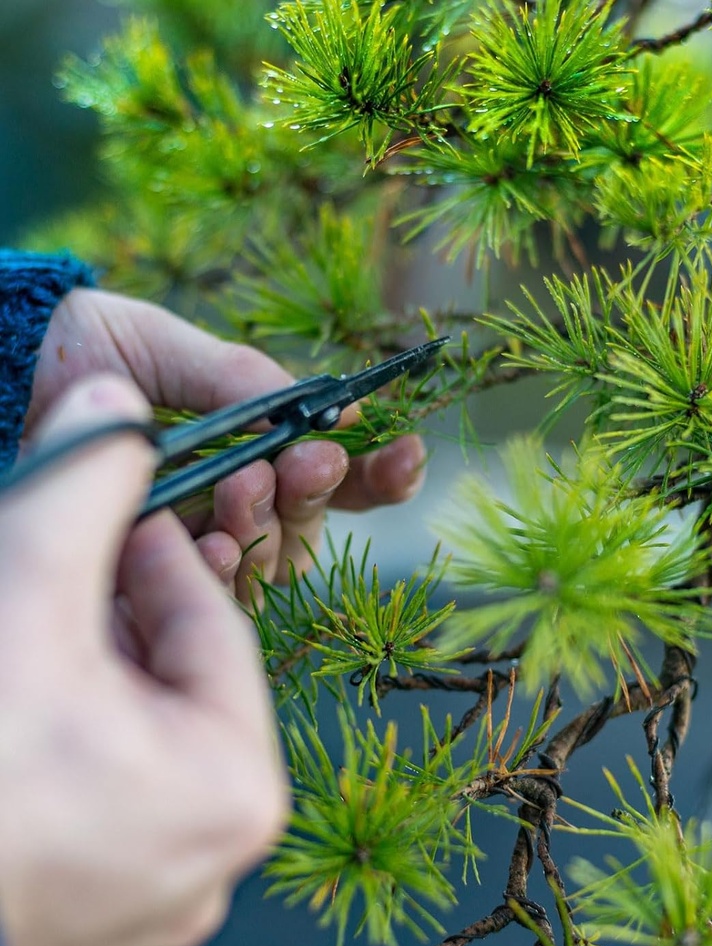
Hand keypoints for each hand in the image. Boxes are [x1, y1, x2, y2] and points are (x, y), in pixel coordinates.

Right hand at [0, 376, 288, 945]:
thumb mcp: (24, 597)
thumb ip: (83, 489)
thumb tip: (119, 403)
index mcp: (234, 789)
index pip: (214, 630)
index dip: (164, 554)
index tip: (129, 513)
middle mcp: (213, 853)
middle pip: (177, 683)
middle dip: (124, 610)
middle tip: (79, 559)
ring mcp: (153, 892)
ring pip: (138, 734)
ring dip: (92, 664)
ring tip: (43, 616)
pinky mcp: (93, 910)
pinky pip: (105, 789)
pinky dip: (73, 729)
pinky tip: (27, 684)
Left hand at [28, 288, 426, 599]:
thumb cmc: (66, 356)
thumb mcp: (155, 346)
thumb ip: (237, 376)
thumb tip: (331, 407)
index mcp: (248, 447)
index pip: (330, 471)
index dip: (376, 471)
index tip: (405, 450)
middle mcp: (231, 503)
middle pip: (311, 519)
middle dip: (318, 489)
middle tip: (307, 459)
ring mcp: (196, 546)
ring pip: (274, 558)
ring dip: (276, 523)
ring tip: (250, 484)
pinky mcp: (153, 583)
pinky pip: (217, 593)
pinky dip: (232, 568)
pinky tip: (223, 542)